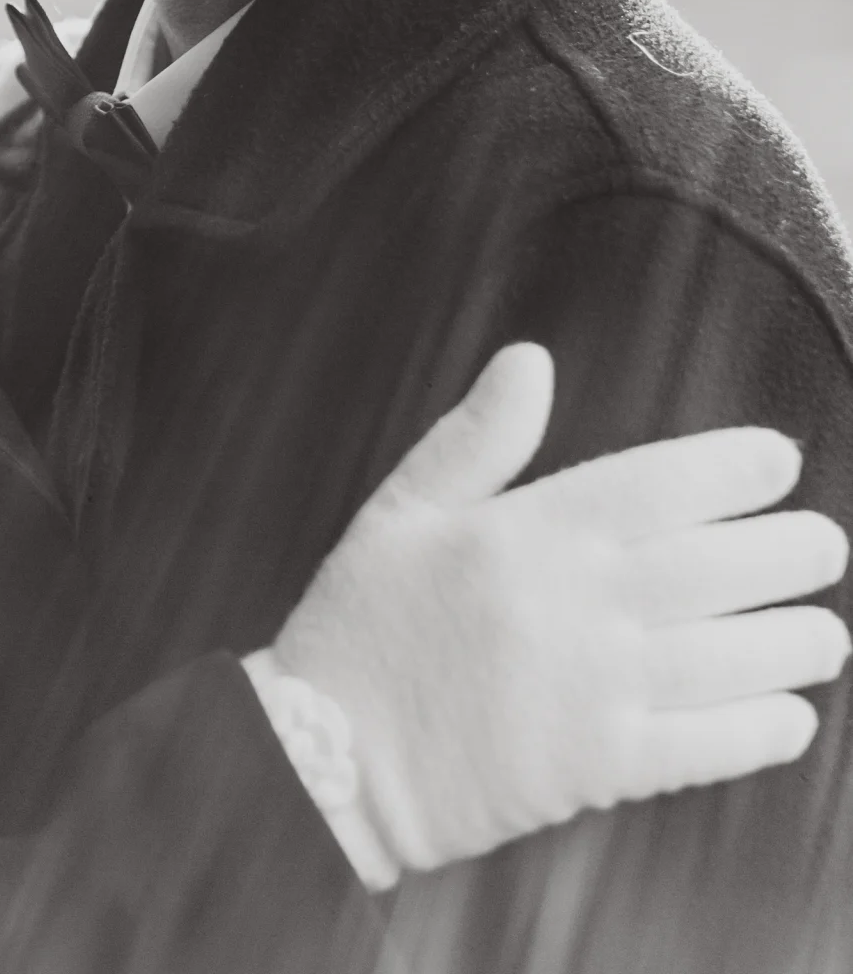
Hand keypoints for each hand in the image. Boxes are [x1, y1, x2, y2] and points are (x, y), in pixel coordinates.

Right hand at [258, 345, 849, 884]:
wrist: (327, 758)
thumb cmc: (363, 628)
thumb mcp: (401, 510)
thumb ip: (476, 437)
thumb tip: (530, 360)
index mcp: (527, 531)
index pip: (655, 483)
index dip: (728, 467)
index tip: (779, 459)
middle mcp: (574, 603)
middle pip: (710, 567)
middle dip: (784, 552)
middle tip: (826, 544)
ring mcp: (592, 689)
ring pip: (723, 656)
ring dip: (788, 642)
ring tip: (824, 632)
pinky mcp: (597, 768)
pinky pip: (700, 746)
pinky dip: (755, 730)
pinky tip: (788, 717)